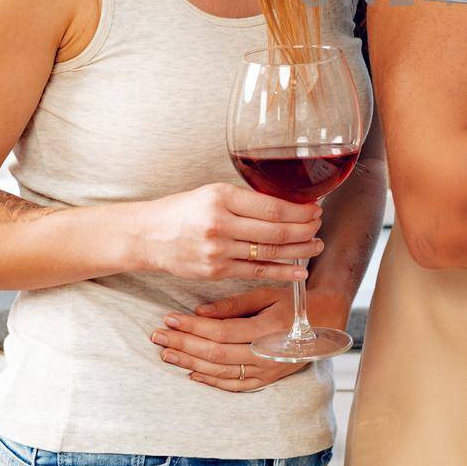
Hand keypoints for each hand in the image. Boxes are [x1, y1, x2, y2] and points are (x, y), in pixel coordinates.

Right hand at [127, 182, 324, 281]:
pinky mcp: (215, 271)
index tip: (315, 208)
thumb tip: (288, 204)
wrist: (147, 236)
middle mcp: (220, 223)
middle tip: (319, 226)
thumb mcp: (212, 193)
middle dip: (305, 229)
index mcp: (221, 197)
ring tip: (316, 246)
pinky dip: (281, 271)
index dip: (300, 210)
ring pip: (269, 252)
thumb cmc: (183, 211)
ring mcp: (217, 250)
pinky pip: (256, 272)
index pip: (272, 206)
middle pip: (275, 230)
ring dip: (299, 250)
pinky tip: (299, 270)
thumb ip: (246, 200)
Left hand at [150, 286, 351, 391]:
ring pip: (221, 372)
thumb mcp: (267, 294)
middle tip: (158, 335)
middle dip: (183, 344)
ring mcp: (267, 371)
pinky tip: (191, 373)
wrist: (326, 321)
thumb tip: (200, 311)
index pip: (220, 332)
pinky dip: (211, 381)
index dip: (192, 327)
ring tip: (166, 352)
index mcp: (267, 329)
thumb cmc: (294, 303)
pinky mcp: (267, 380)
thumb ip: (234, 305)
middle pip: (215, 354)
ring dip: (189, 362)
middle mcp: (266, 355)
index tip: (169, 318)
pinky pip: (235, 386)